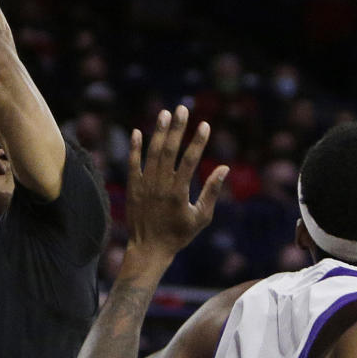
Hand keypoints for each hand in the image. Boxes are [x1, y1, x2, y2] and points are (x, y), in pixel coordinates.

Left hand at [126, 110, 228, 260]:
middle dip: (177, 128)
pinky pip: (133, 164)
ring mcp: (144, 186)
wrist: (148, 249)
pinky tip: (137, 132)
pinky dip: (134, 148)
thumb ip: (211, 192)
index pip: (189, 161)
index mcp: (178, 193)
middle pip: (169, 151)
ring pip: (152, 154)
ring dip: (158, 132)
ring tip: (164, 113)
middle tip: (182, 108)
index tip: (205, 124)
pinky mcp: (132, 188)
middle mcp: (160, 186)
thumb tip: (224, 168)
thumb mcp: (200, 217)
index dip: (197, 141)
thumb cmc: (178, 235)